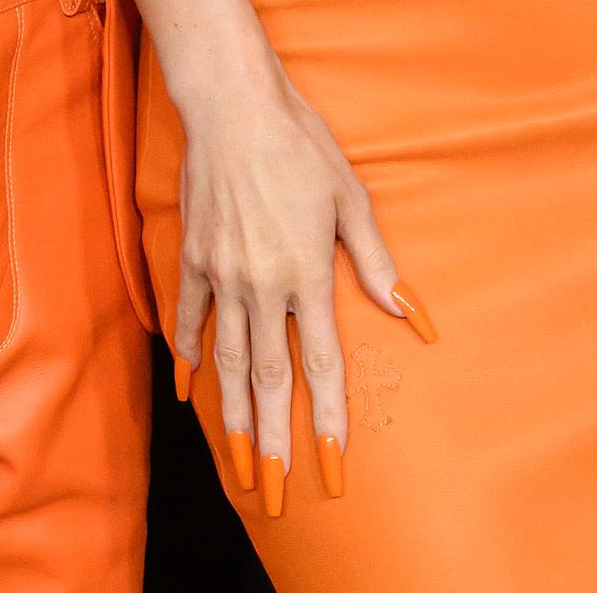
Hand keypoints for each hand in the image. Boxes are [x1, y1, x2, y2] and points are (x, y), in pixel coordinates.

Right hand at [171, 63, 422, 509]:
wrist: (231, 105)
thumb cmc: (299, 144)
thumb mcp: (349, 196)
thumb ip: (375, 260)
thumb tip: (408, 311)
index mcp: (307, 272)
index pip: (320, 362)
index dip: (326, 416)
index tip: (331, 461)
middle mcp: (262, 284)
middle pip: (270, 378)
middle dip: (274, 439)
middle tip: (273, 491)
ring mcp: (222, 274)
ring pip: (228, 361)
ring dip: (233, 417)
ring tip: (237, 463)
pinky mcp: (194, 257)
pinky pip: (189, 318)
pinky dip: (187, 356)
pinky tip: (188, 390)